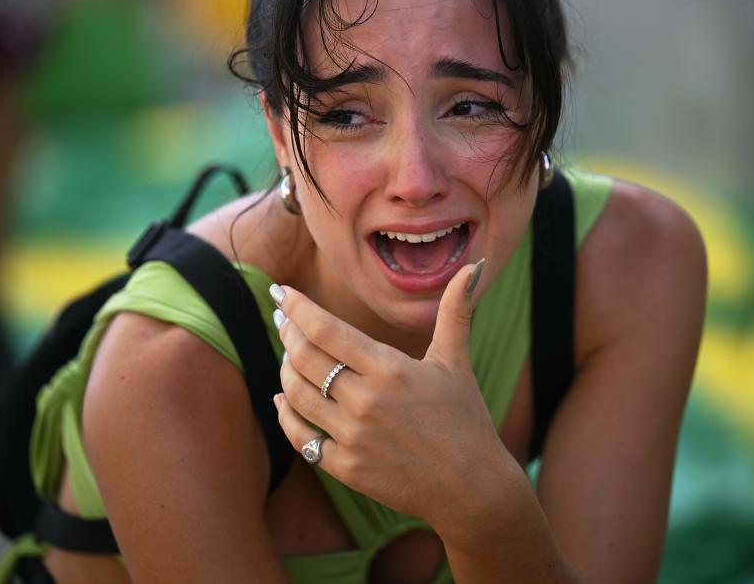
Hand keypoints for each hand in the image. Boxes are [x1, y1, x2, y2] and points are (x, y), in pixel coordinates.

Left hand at [271, 260, 504, 521]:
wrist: (471, 487)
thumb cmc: (465, 419)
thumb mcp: (456, 362)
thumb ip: (455, 311)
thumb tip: (472, 266)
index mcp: (390, 369)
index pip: (326, 329)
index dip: (297, 308)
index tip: (281, 292)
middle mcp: (367, 402)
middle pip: (304, 358)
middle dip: (287, 333)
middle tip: (283, 320)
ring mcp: (354, 438)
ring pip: (296, 395)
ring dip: (284, 371)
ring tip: (288, 355)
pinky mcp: (346, 469)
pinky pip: (300, 438)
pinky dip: (286, 415)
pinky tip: (283, 400)